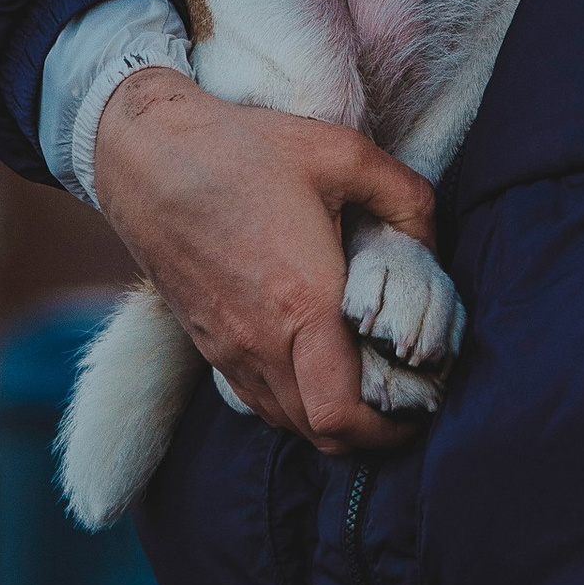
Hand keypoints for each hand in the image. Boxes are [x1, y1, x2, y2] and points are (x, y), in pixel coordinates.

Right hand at [90, 68, 435, 455]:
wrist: (149, 156)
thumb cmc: (246, 149)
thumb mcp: (343, 153)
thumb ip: (407, 198)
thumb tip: (434, 243)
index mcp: (304, 305)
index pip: (343, 415)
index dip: (391, 430)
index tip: (422, 404)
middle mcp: (262, 343)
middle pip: (320, 435)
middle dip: (370, 433)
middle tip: (403, 398)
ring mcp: (228, 350)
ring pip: (287, 421)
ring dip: (329, 418)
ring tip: (364, 380)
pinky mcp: (207, 343)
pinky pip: (258, 398)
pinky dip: (294, 399)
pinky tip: (315, 358)